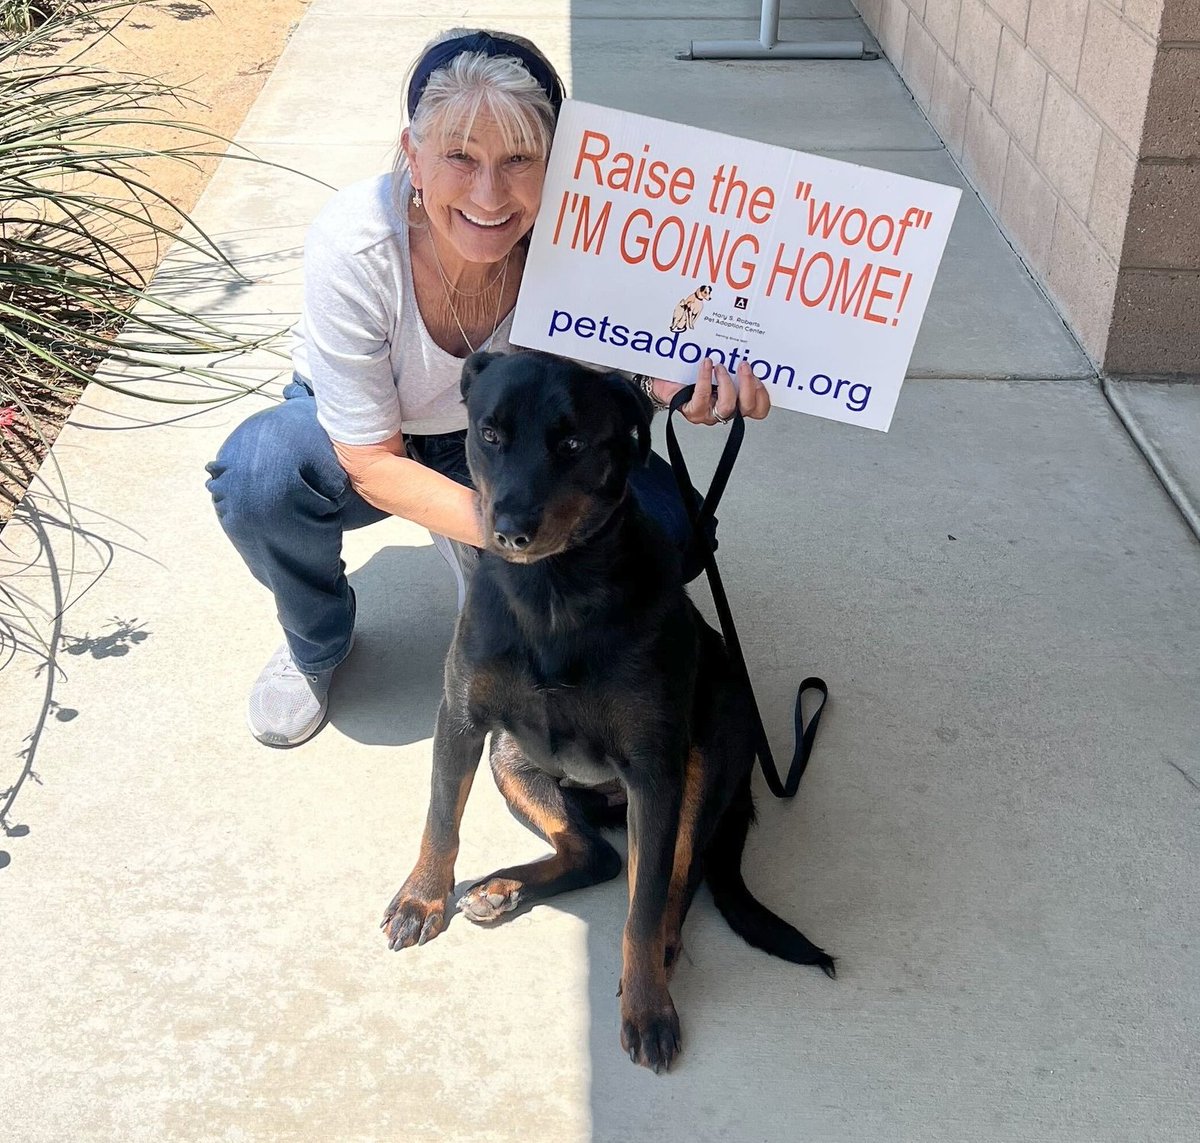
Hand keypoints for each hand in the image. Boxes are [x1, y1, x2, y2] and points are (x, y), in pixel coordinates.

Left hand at [653, 360, 771, 425]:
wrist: (665, 378)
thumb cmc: (691, 371)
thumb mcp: (719, 362)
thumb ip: (734, 357)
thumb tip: (747, 337)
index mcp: (737, 400)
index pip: (759, 408)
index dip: (762, 394)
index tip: (759, 374)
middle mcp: (725, 409)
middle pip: (748, 409)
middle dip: (749, 386)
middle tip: (743, 365)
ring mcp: (709, 413)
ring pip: (727, 407)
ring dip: (726, 383)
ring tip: (720, 365)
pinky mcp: (693, 411)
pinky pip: (702, 399)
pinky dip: (705, 379)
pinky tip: (706, 365)